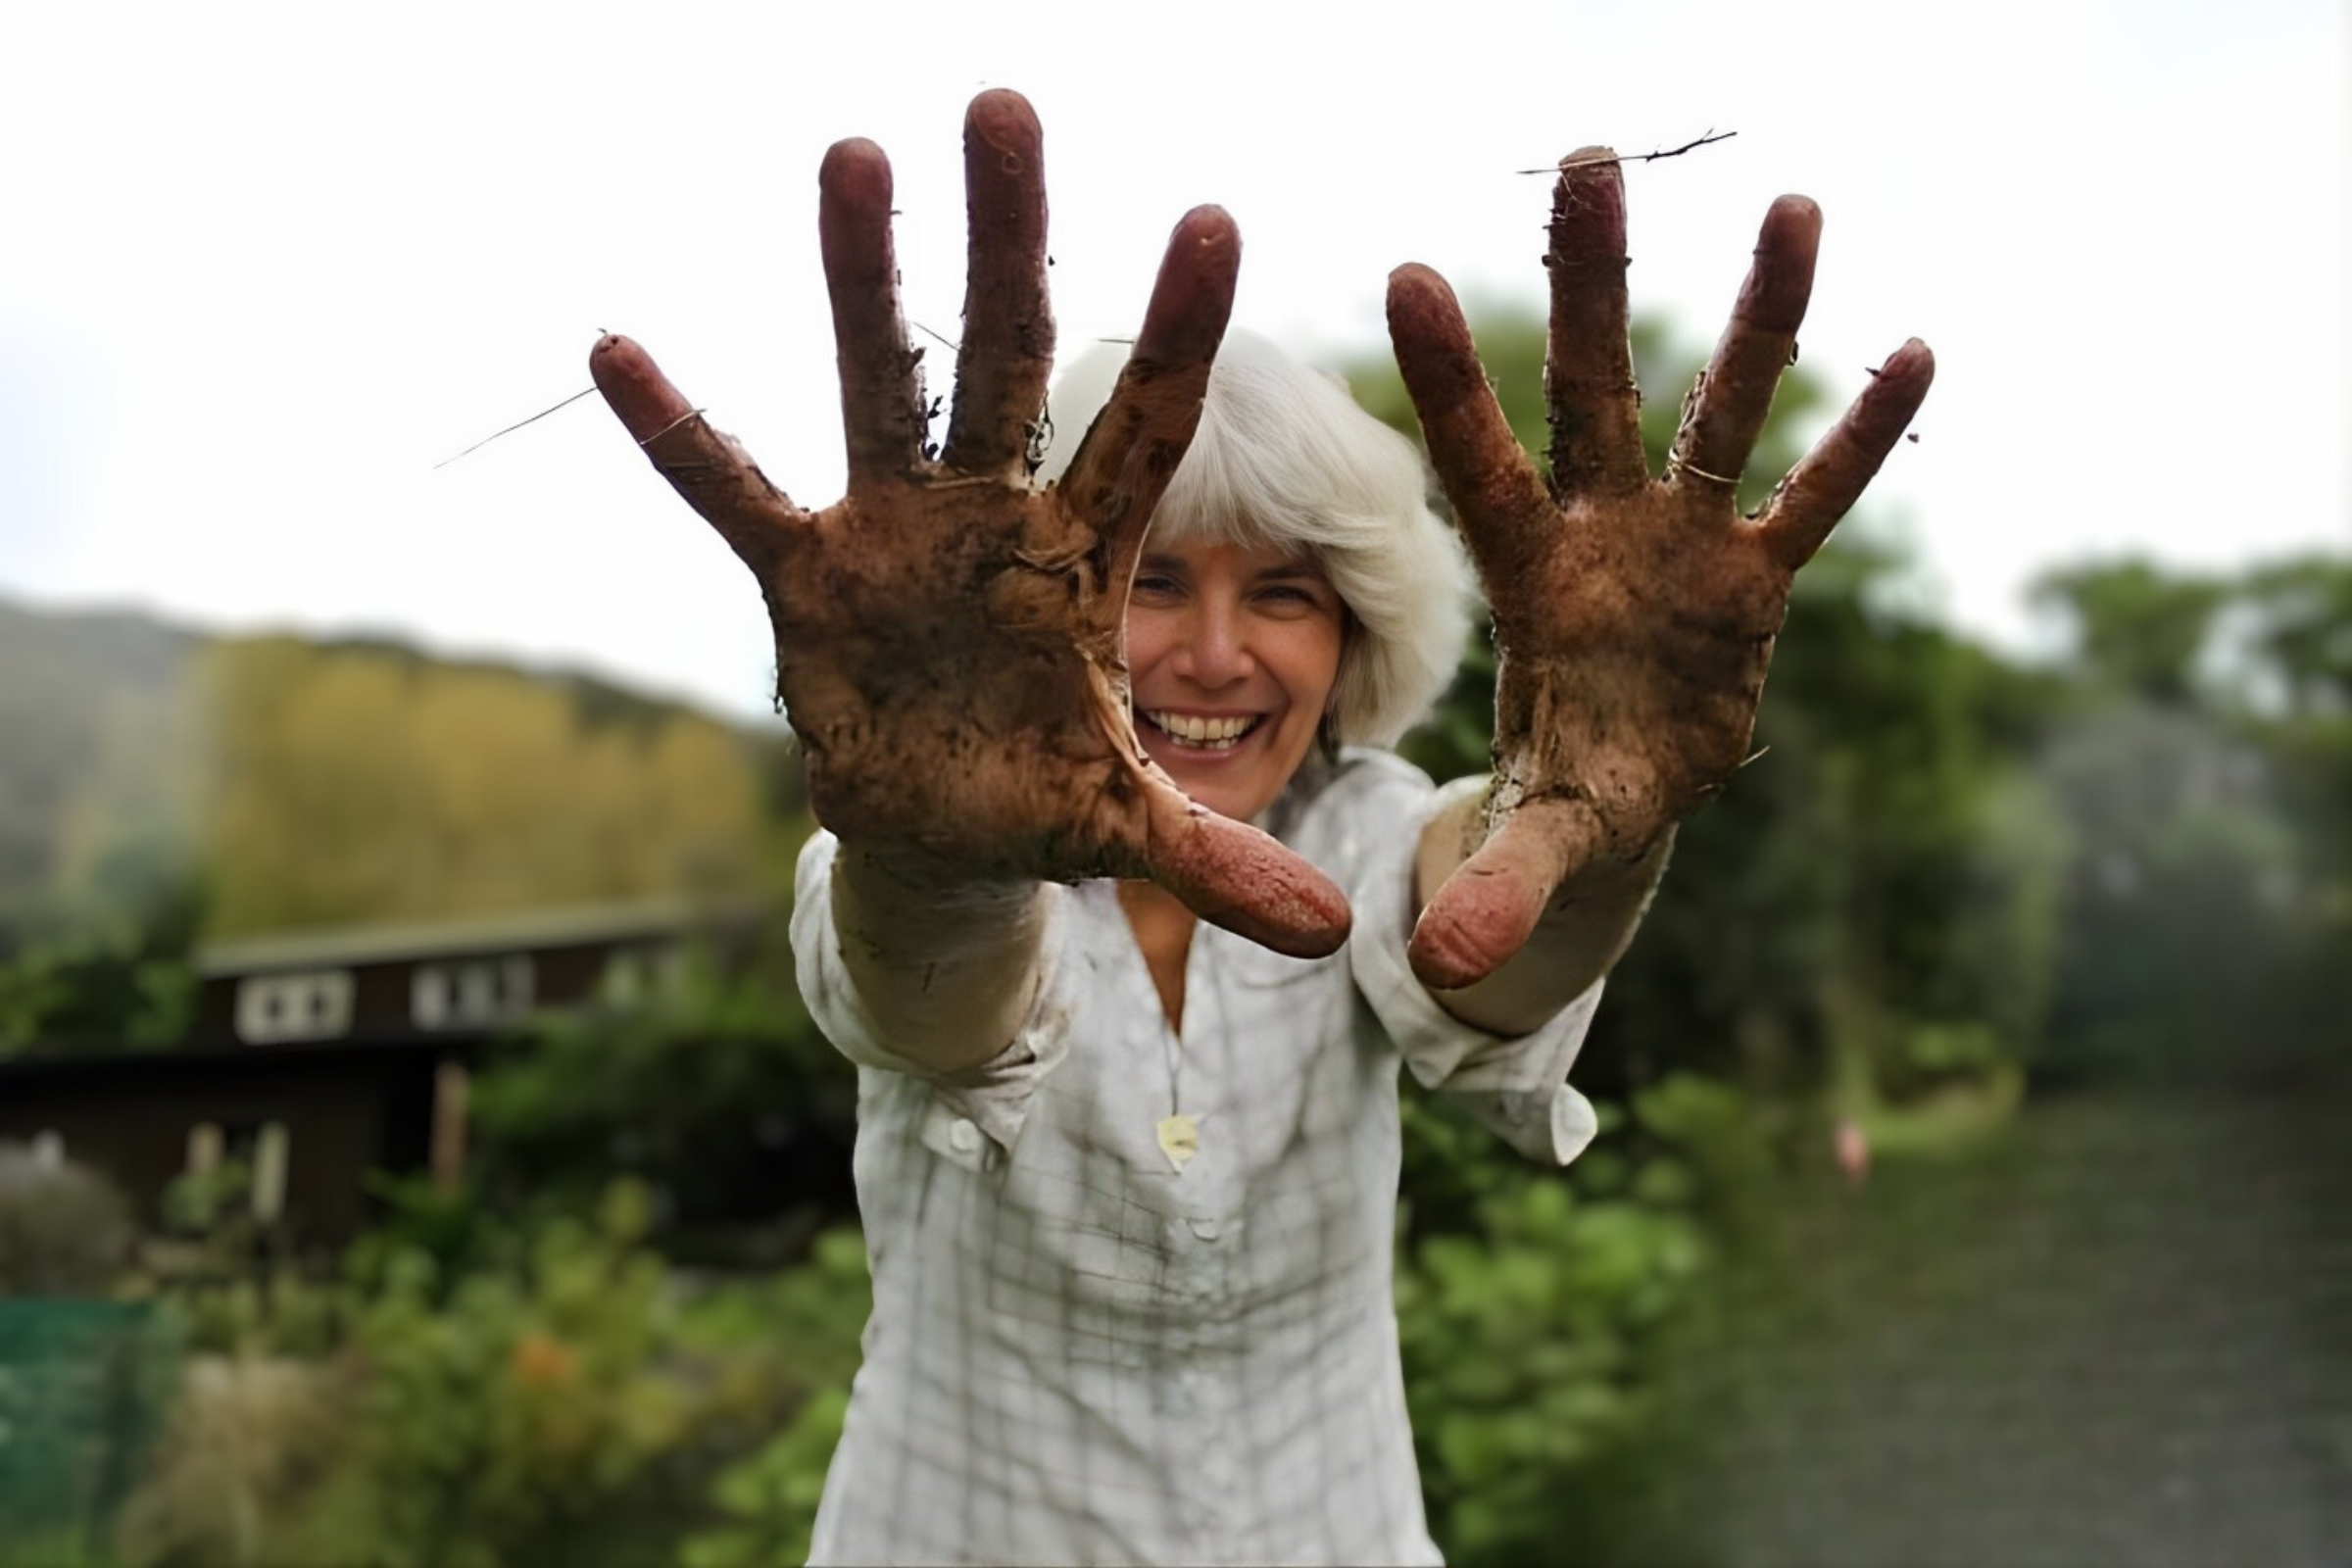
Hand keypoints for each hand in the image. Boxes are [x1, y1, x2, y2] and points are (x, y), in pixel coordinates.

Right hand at [590, 91, 1348, 957]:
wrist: (939, 830)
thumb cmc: (1041, 804)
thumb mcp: (1127, 830)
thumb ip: (1220, 860)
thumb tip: (1335, 931)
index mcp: (1082, 562)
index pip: (1144, 432)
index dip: (1180, 334)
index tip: (1217, 217)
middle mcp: (990, 519)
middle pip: (1007, 359)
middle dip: (1006, 240)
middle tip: (1005, 104)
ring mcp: (893, 535)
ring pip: (877, 389)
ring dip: (860, 281)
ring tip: (854, 154)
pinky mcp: (804, 576)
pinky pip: (734, 493)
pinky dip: (680, 435)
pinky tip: (617, 347)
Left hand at [1388, 148, 1933, 989]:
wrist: (1627, 782)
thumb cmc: (1569, 785)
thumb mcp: (1543, 835)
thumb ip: (1504, 882)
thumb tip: (1452, 969)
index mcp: (1531, 576)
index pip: (1481, 465)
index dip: (1455, 382)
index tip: (1408, 273)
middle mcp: (1606, 531)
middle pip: (1598, 391)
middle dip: (1595, 283)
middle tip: (1590, 159)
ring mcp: (1688, 543)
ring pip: (1724, 411)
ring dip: (1760, 319)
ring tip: (1795, 206)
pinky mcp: (1760, 576)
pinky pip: (1815, 496)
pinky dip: (1856, 439)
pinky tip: (1911, 353)